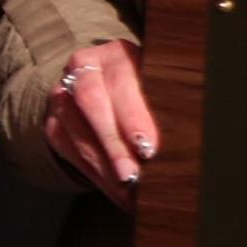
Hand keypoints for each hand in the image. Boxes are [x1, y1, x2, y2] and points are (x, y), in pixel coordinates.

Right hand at [40, 39, 156, 204]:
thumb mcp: (163, 87)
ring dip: (103, 165)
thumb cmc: (152, 91)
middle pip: (90, 103)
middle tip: (131, 176)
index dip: (133, 115)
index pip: (120, 81)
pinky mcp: (54, 122)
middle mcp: (83, 69)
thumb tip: (192, 136)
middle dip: (112, 143)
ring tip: (127, 192)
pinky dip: (94, 174)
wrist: (116, 86)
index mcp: (116, 54)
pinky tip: (116, 192)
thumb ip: (169, 102)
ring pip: (75, 130)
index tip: (148, 147)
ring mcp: (63, 95)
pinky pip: (68, 150)